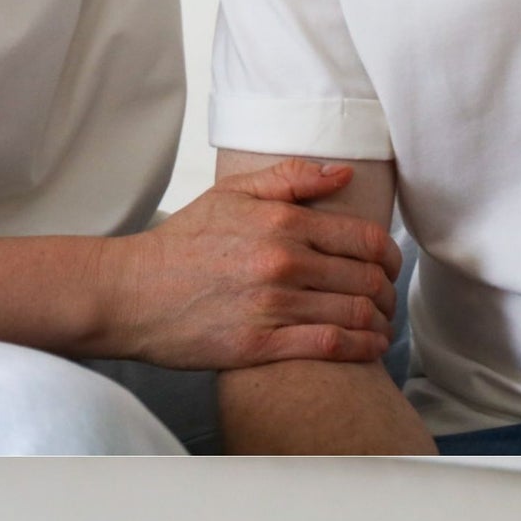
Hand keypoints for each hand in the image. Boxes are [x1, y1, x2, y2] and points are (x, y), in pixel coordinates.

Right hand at [100, 160, 400, 371]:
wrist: (129, 293)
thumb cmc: (181, 244)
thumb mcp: (231, 195)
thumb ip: (290, 179)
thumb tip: (343, 173)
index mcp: (283, 222)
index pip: (365, 239)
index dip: (390, 256)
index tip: (390, 267)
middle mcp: (284, 262)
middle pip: (367, 279)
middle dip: (388, 292)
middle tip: (387, 300)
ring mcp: (274, 305)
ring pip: (355, 313)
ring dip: (380, 322)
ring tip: (381, 326)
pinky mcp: (261, 344)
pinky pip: (330, 345)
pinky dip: (362, 348)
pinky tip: (370, 347)